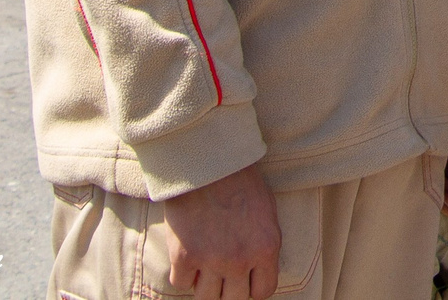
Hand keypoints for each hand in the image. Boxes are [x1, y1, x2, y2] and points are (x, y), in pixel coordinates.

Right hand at [162, 163, 279, 299]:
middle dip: (227, 289)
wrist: (206, 161)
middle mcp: (240, 260)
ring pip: (206, 298)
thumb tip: (257, 271)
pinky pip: (181, 283)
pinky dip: (182, 273)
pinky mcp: (183, 256)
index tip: (243, 279)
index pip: (262, 292)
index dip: (251, 287)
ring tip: (203, 263)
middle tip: (221, 272)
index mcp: (266, 248)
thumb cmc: (239, 181)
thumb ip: (262, 246)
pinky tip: (186, 255)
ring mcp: (211, 260)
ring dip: (204, 284)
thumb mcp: (265, 212)